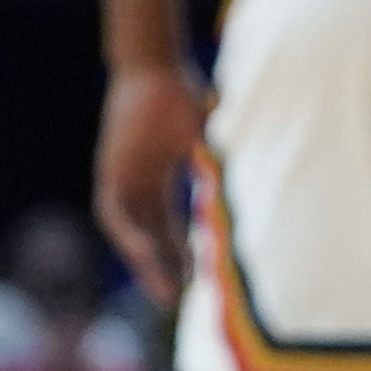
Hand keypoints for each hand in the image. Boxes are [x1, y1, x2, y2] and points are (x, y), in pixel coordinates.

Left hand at [92, 63, 209, 305]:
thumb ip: (222, 168)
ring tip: (167, 290)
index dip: (184, 253)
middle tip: (181, 300)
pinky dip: (132, 237)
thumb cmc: (186, 97)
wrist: (154, 71)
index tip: (201, 279)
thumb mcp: (211, 141)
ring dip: (148, 262)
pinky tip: (146, 255)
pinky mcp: (109, 176)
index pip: (171, 226)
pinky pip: (117, 218)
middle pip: (152, 238)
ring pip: (134, 234)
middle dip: (167, 268)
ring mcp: (122, 182)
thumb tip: (260, 193)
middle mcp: (139, 185)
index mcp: (162, 177)